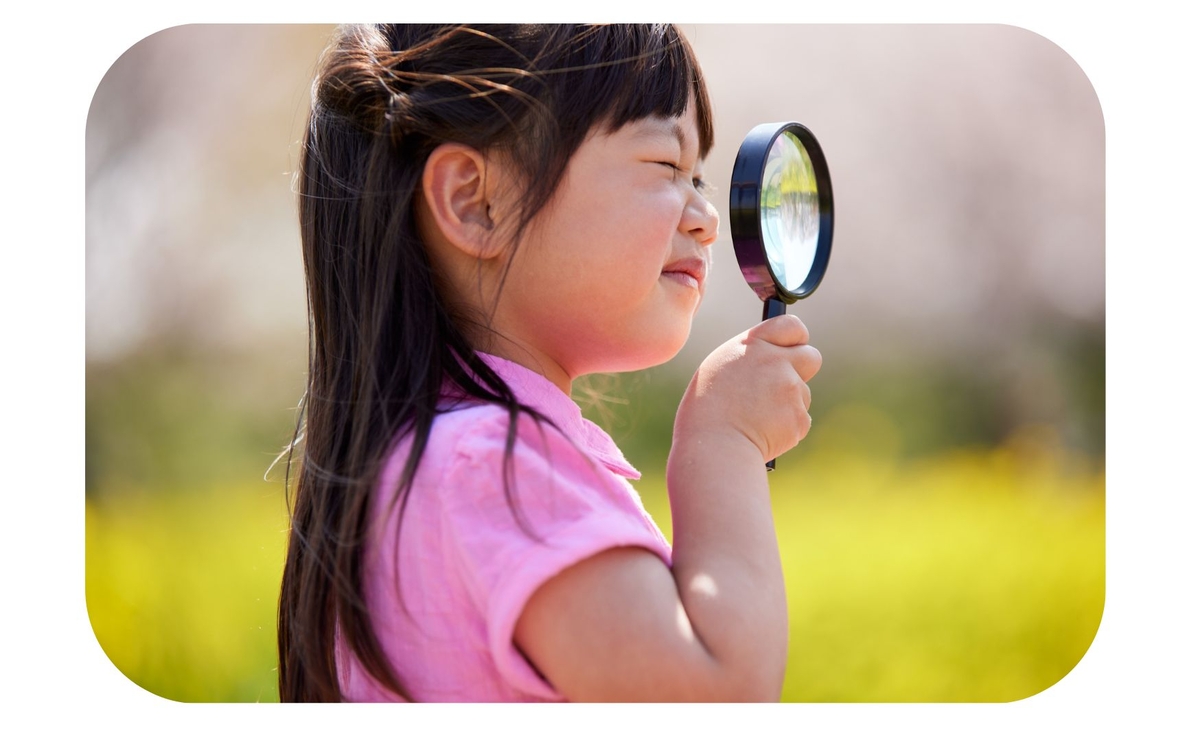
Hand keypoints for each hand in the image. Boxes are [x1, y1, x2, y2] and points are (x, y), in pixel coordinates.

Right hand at [675, 314, 821, 462]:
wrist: (714, 448)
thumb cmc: (706, 410)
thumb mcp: (720, 367)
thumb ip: (751, 355)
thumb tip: (773, 354)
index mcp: (752, 344)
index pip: (793, 326)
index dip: (796, 338)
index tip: (791, 348)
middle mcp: (776, 362)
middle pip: (812, 357)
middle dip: (802, 369)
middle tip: (781, 385)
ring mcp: (791, 390)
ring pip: (803, 393)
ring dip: (788, 403)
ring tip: (757, 417)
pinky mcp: (799, 418)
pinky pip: (801, 418)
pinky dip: (787, 427)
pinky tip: (763, 432)